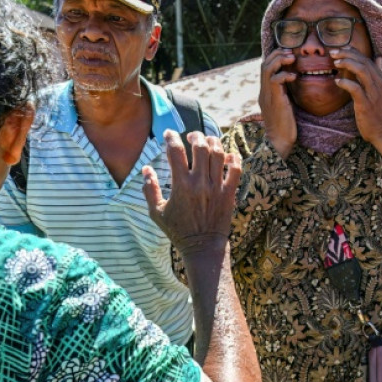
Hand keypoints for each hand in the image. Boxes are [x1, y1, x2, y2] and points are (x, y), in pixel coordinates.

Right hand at [143, 131, 241, 254]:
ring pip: (218, 154)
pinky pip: (235, 170)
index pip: (176, 152)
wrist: (203, 247)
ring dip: (213, 142)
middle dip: (195, 136)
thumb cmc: (178, 231)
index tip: (169, 134)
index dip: (171, 138)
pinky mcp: (229, 193)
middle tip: (192, 136)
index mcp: (181, 185)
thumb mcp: (157, 212)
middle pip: (200, 147)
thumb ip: (149, 189)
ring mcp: (216, 187)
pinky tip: (227, 155)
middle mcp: (200, 183)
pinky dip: (233, 158)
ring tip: (208, 141)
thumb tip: (146, 169)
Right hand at [259, 48, 297, 158]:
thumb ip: (284, 93)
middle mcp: (264, 92)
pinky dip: (285, 74)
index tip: (287, 53)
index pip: (265, 68)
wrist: (280, 141)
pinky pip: (276, 81)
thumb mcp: (284, 105)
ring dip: (280, 60)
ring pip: (267, 69)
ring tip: (292, 58)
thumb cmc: (285, 126)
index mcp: (265, 92)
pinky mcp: (274, 100)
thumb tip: (293, 83)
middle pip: (264, 65)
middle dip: (277, 54)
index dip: (274, 57)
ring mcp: (267, 96)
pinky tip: (295, 76)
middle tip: (290, 52)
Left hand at [331, 48, 381, 146]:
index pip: (369, 60)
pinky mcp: (366, 104)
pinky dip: (345, 82)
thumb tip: (378, 58)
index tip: (342, 49)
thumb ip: (381, 74)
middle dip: (348, 54)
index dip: (354, 52)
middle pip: (364, 62)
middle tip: (333, 52)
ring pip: (362, 70)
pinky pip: (355, 88)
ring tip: (335, 62)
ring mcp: (374, 93)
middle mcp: (381, 84)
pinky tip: (337, 81)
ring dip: (347, 63)